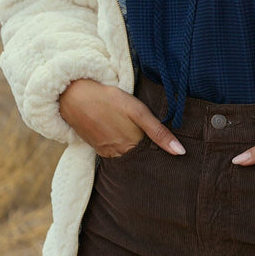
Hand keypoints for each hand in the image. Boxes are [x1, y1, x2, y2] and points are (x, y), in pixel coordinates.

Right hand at [58, 79, 185, 156]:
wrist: (74, 96)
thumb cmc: (109, 99)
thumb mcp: (138, 111)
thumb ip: (159, 132)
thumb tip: (180, 152)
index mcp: (131, 147)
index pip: (153, 158)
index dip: (164, 154)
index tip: (175, 154)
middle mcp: (119, 154)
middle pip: (141, 159)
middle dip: (151, 155)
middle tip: (164, 148)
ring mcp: (107, 153)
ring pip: (128, 156)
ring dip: (137, 151)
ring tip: (145, 141)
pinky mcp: (99, 148)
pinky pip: (116, 153)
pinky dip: (124, 148)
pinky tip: (127, 138)